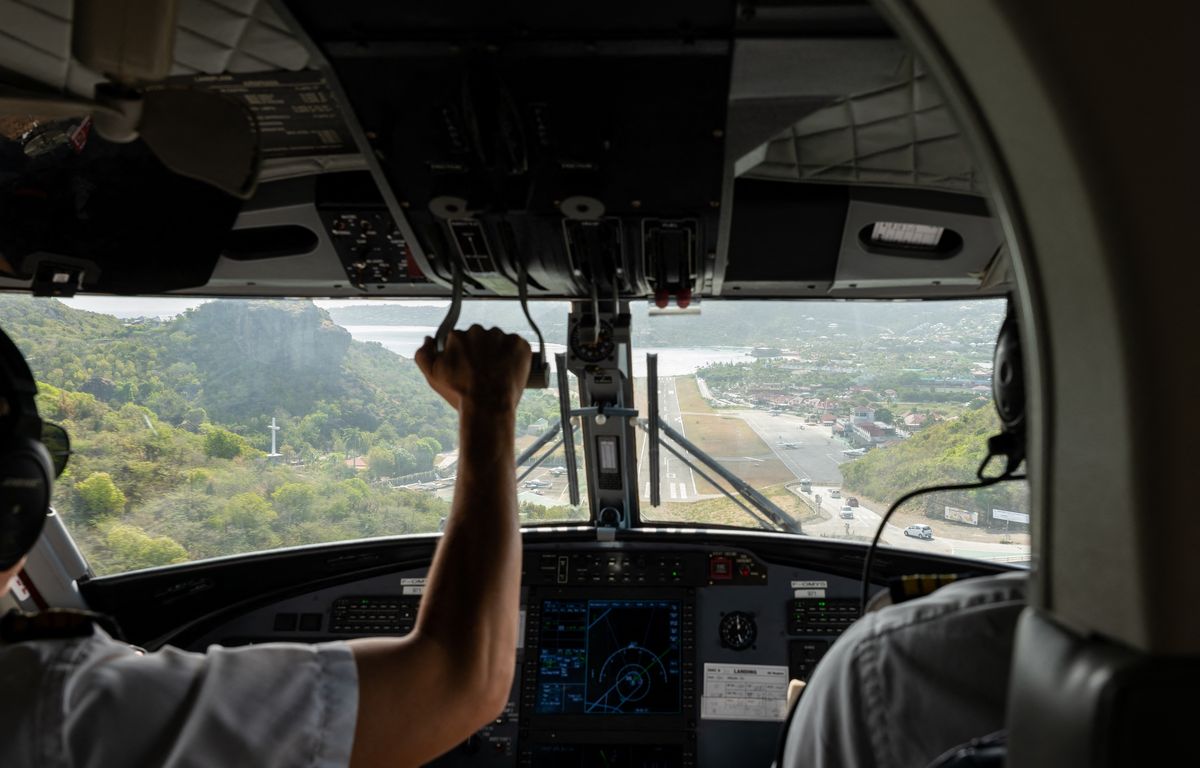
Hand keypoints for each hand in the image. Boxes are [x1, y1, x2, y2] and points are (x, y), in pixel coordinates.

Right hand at [415, 325, 530, 412]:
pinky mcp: (520, 344)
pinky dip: (515, 356)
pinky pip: (517, 346)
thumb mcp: (432, 376)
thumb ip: (423, 355)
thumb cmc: (460, 393)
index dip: (465, 356)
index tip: (469, 369)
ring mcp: (501, 336)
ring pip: (499, 341)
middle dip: (482, 351)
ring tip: (498, 374)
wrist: (488, 406)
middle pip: (481, 338)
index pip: (461, 341)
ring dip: (499, 352)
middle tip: (484, 372)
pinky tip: (509, 370)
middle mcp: (479, 331)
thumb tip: (428, 340)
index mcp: (457, 335)